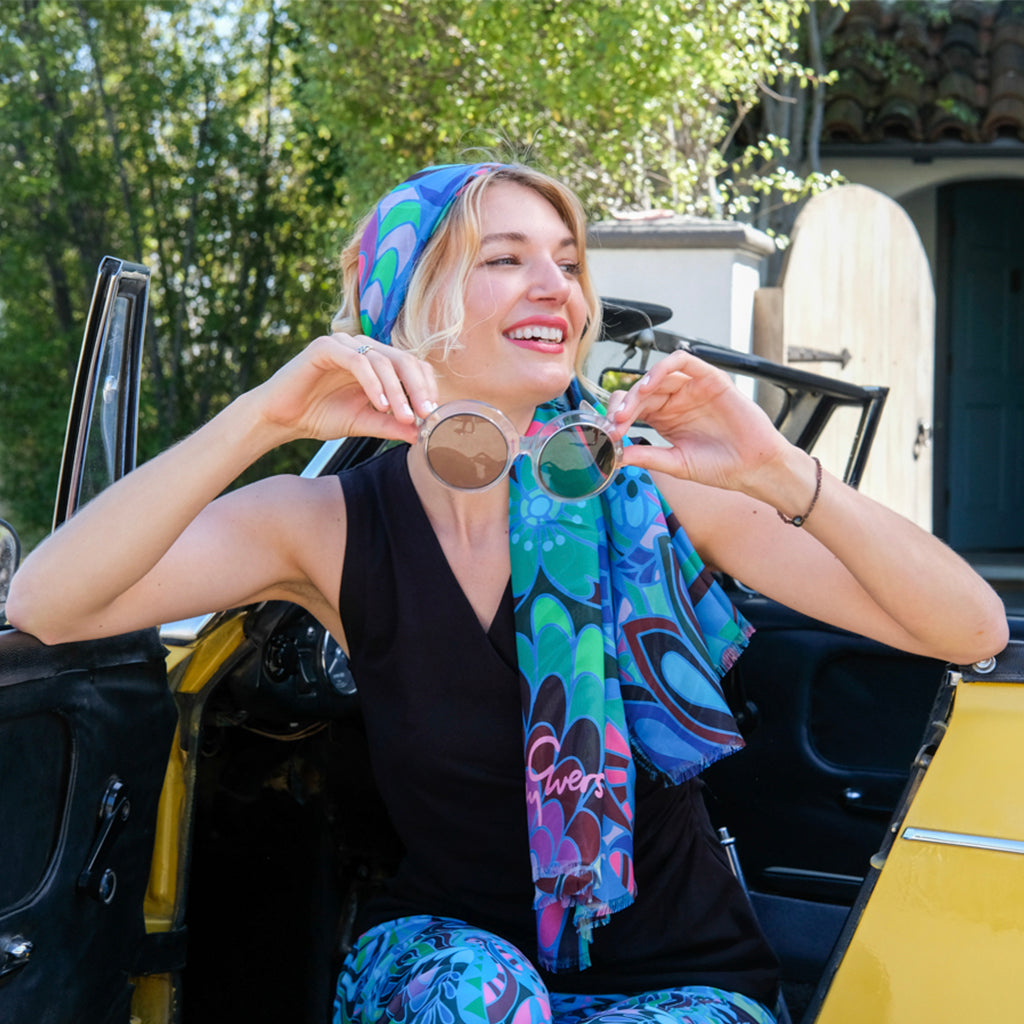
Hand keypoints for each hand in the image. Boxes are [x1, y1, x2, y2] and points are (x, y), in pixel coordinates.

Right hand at [251, 332, 438, 444]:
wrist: (281, 419)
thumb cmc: (321, 416)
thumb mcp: (365, 423)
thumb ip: (392, 425)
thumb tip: (422, 434)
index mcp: (376, 361)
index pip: (412, 365)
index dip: (426, 387)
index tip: (432, 414)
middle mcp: (363, 348)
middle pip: (403, 360)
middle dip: (418, 388)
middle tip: (425, 414)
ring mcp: (344, 343)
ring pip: (383, 361)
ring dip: (398, 391)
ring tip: (404, 417)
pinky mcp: (326, 347)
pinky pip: (358, 361)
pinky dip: (373, 383)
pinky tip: (380, 405)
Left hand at [606, 349, 789, 494]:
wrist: (753, 468)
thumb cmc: (720, 466)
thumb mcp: (676, 463)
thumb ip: (647, 456)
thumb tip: (616, 456)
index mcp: (664, 418)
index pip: (633, 408)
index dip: (617, 417)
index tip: (609, 434)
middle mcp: (675, 400)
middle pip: (640, 391)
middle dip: (623, 405)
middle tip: (615, 423)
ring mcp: (692, 388)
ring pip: (657, 375)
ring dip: (638, 387)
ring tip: (628, 409)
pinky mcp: (710, 379)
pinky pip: (683, 362)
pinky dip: (663, 368)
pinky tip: (650, 385)